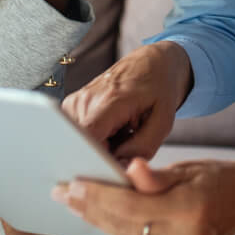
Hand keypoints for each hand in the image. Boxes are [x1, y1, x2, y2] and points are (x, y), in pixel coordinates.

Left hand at [52, 156, 234, 234]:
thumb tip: (130, 170)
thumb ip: (157, 176)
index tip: (72, 184)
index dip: (98, 195)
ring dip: (99, 223)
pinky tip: (99, 220)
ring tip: (74, 204)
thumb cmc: (220, 178)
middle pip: (124, 227)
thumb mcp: (190, 169)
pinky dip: (118, 233)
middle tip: (63, 193)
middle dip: (90, 209)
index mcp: (189, 211)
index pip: (130, 206)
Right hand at [61, 41, 192, 160]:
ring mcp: (74, 104)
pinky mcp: (71, 108)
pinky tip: (114, 132)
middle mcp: (84, 101)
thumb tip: (119, 168)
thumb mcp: (163, 120)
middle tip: (128, 150)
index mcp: (109, 100)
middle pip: (81, 149)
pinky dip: (98, 141)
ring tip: (123, 134)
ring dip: (101, 150)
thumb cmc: (159, 88)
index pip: (88, 141)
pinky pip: (80, 138)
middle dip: (103, 160)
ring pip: (79, 146)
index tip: (114, 171)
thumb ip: (142, 147)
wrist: (151, 62)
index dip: (98, 162)